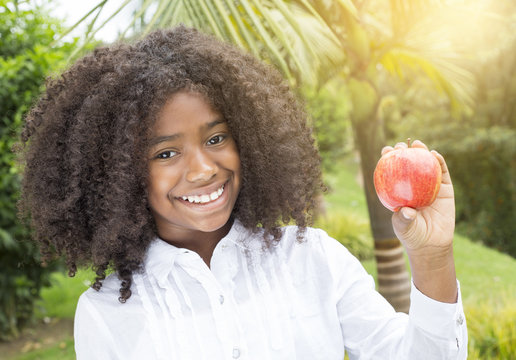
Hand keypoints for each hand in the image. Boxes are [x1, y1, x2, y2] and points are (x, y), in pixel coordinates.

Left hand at [380, 140, 457, 301]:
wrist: (432, 243)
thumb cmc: (413, 234)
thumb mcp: (404, 227)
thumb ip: (404, 219)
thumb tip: (406, 210)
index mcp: (399, 190)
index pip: (391, 171)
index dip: (387, 159)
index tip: (385, 151)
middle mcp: (413, 185)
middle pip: (408, 163)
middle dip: (403, 151)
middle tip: (401, 146)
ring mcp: (430, 185)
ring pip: (425, 164)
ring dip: (421, 151)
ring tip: (417, 144)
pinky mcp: (445, 188)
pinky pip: (442, 172)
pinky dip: (439, 162)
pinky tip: (434, 154)